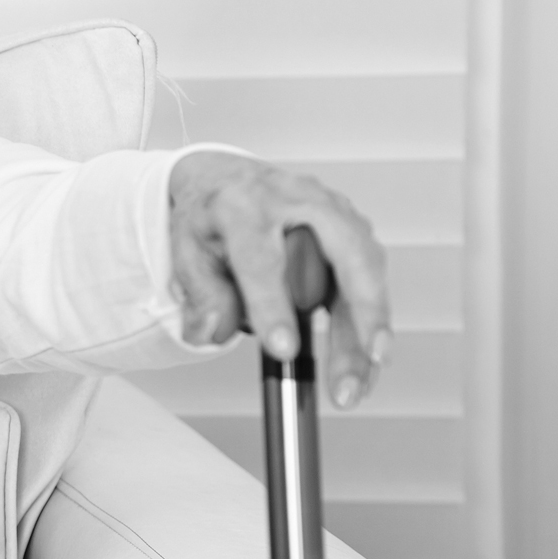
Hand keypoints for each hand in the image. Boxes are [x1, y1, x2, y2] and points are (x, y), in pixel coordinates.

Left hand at [167, 150, 391, 407]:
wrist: (228, 178)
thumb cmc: (210, 215)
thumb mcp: (186, 251)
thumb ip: (200, 295)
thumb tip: (215, 331)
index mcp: (243, 205)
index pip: (262, 259)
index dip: (273, 306)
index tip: (283, 349)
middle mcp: (295, 199)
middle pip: (343, 253)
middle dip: (362, 312)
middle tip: (366, 361)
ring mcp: (332, 208)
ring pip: (367, 269)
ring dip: (371, 329)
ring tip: (358, 380)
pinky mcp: (353, 225)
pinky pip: (370, 275)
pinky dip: (371, 321)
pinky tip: (364, 358)